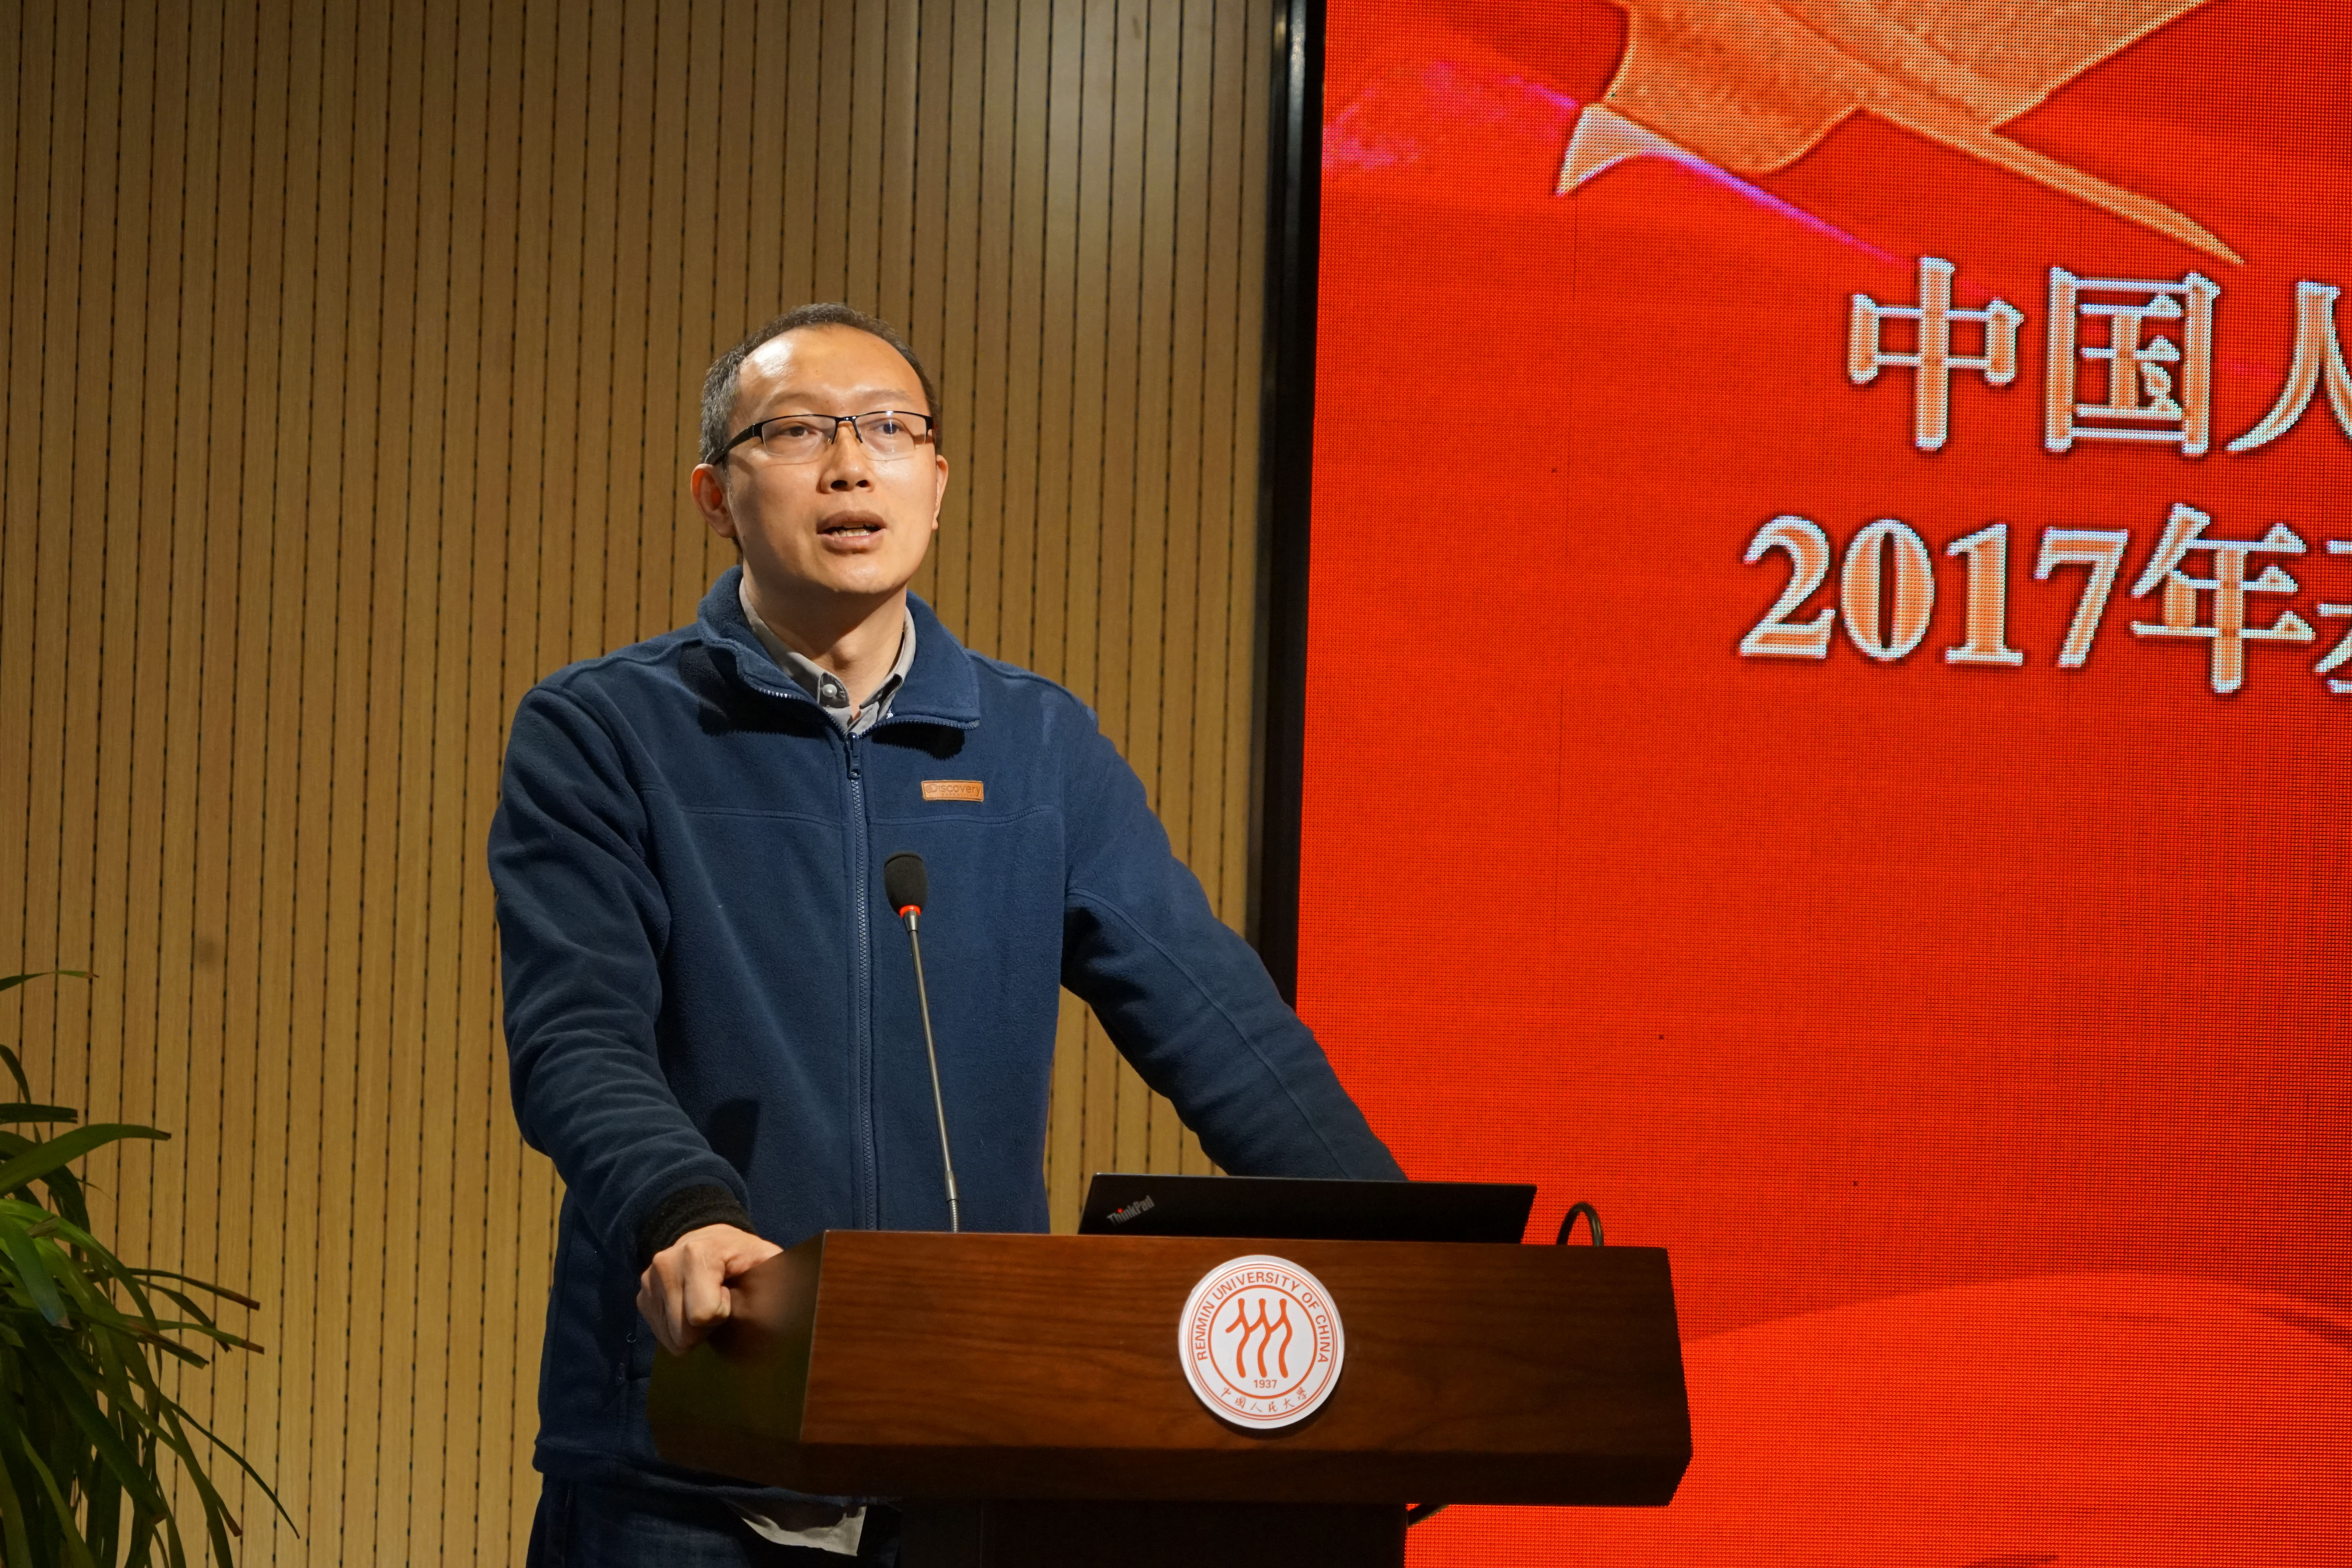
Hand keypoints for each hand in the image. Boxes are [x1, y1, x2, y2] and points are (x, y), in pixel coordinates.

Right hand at [635, 1223, 783, 1355]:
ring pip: (671, 1339)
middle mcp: (664, 1265)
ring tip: (706, 1303)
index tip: (729, 1294)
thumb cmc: (742, 1254)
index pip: (703, 1315)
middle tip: (719, 1302)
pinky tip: (690, 1307)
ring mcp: (648, 1282)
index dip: (722, 1312)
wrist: (709, 1239)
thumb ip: (776, 1278)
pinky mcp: (642, 1296)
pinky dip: (679, 1329)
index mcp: (695, 1254)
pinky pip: (661, 1335)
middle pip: (685, 1333)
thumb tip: (785, 1308)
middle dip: (707, 1327)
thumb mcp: (765, 1258)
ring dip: (693, 1330)